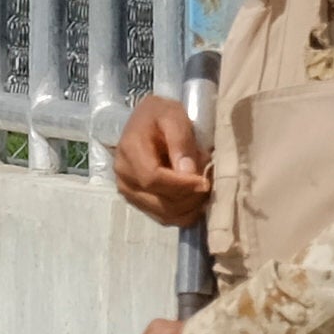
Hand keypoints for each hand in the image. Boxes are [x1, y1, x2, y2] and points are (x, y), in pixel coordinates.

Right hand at [109, 92, 213, 228]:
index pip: (152, 178)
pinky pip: (164, 218)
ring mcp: (129, 193)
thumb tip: (188, 173)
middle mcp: (124, 176)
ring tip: (203, 186)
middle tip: (209, 180)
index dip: (181, 185)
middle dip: (191, 196)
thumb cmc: (160, 115)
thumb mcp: (173, 115)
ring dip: (190, 206)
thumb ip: (180, 141)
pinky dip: (185, 213)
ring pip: (165, 214)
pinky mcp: (138, 203)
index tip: (205, 181)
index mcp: (129, 150)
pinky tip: (195, 197)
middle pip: (160, 201)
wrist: (146, 122)